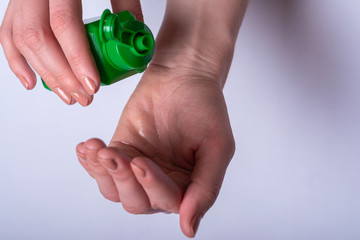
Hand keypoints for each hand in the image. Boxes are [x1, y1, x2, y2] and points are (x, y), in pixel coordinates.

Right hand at [0, 0, 141, 105]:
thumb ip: (125, 4)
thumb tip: (133, 35)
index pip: (64, 24)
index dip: (77, 59)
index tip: (92, 84)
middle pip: (39, 38)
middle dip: (62, 75)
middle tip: (84, 96)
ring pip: (22, 40)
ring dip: (45, 75)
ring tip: (68, 95)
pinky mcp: (17, 4)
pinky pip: (7, 33)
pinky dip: (17, 61)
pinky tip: (32, 82)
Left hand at [76, 53, 234, 236]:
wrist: (183, 74)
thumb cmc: (204, 106)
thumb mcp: (217, 147)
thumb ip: (206, 188)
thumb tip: (190, 228)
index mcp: (187, 184)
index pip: (167, 202)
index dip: (152, 186)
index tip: (143, 162)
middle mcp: (162, 180)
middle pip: (136, 202)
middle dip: (125, 181)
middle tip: (121, 155)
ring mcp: (139, 165)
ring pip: (115, 190)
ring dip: (105, 173)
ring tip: (100, 150)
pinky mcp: (122, 148)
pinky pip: (101, 167)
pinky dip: (91, 161)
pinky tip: (88, 148)